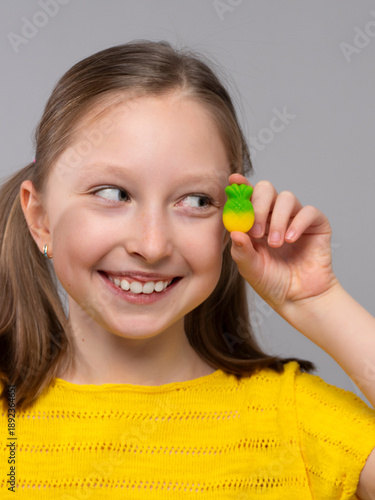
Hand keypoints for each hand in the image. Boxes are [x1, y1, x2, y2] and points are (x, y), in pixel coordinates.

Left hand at [228, 174, 338, 314]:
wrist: (299, 298)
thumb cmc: (272, 282)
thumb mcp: (250, 268)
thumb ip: (241, 250)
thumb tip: (234, 230)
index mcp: (254, 222)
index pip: (247, 197)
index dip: (241, 186)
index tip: (234, 181)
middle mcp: (274, 216)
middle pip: (266, 190)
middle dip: (258, 205)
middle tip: (256, 230)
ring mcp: (295, 218)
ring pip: (286, 198)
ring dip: (277, 219)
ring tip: (275, 244)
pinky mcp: (315, 224)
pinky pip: (308, 211)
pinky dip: (297, 223)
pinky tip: (290, 239)